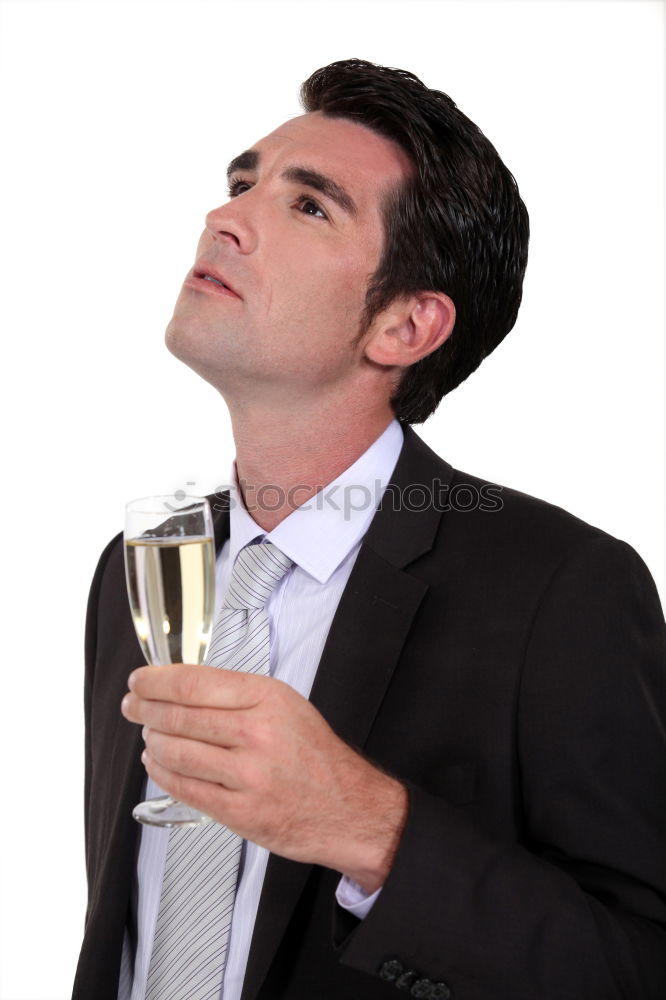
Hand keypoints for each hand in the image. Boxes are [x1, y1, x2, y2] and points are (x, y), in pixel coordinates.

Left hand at [121, 664, 407, 891]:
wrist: (348, 806)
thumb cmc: (315, 755)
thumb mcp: (285, 705)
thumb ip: (237, 695)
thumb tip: (181, 687)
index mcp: (267, 699)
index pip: (194, 683)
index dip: (156, 681)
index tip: (140, 680)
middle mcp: (256, 733)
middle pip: (178, 716)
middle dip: (144, 709)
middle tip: (132, 705)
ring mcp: (246, 775)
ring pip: (175, 752)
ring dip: (152, 741)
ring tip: (150, 736)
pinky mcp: (239, 812)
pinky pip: (184, 788)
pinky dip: (162, 773)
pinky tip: (158, 763)